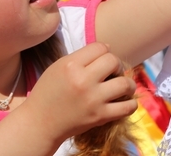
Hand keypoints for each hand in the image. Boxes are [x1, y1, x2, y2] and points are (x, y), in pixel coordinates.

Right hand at [22, 42, 136, 143]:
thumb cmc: (48, 92)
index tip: (100, 60)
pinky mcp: (100, 117)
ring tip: (123, 86)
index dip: (103, 51)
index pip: (100, 47)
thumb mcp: (58, 67)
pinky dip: (130, 103)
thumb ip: (81, 57)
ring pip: (125, 83)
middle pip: (113, 61)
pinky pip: (127, 107)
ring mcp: (93, 99)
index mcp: (71, 65)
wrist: (40, 123)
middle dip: (116, 64)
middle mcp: (83, 80)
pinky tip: (124, 101)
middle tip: (111, 72)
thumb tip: (108, 49)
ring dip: (127, 83)